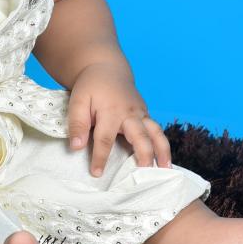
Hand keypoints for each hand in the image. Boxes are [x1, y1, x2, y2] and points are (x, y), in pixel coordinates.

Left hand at [67, 62, 172, 176]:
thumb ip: (77, 123)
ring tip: (166, 169)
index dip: (101, 157)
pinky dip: (163, 145)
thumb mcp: (78, 101)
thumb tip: (76, 147)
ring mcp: (141, 113)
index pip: (105, 139)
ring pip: (156, 133)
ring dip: (162, 151)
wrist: (107, 69)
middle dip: (143, 155)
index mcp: (111, 111)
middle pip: (140, 136)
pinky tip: (165, 160)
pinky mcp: (146, 114)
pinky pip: (157, 130)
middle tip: (143, 174)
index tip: (97, 173)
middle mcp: (130, 113)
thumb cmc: (90, 87)